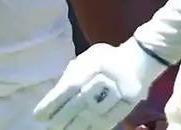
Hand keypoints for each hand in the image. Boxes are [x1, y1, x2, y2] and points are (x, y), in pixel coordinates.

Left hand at [33, 40, 167, 129]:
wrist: (141, 60)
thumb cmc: (107, 59)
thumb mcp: (88, 57)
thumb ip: (73, 73)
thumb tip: (55, 94)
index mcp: (95, 63)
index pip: (70, 85)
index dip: (54, 102)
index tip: (39, 115)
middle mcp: (107, 77)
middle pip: (81, 102)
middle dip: (62, 117)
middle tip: (49, 128)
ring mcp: (119, 91)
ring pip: (94, 114)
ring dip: (76, 126)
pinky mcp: (129, 103)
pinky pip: (109, 120)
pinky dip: (93, 129)